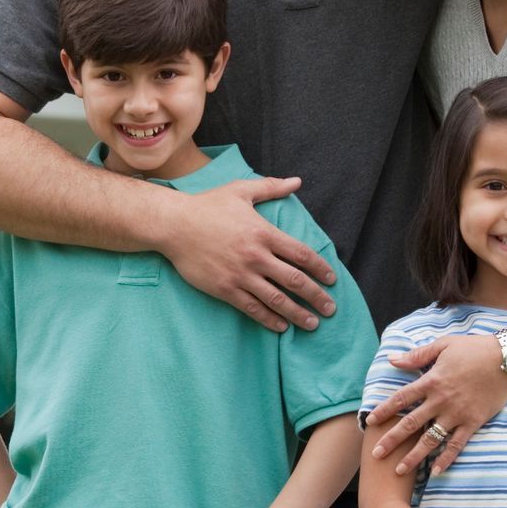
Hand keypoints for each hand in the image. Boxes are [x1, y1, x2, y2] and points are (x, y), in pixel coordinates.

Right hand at [161, 178, 335, 332]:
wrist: (174, 225)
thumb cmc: (207, 205)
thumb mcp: (241, 190)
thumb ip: (271, 187)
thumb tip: (297, 181)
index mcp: (264, 233)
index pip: (302, 255)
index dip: (321, 269)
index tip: (332, 279)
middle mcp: (256, 256)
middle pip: (295, 281)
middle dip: (316, 297)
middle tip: (330, 309)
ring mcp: (241, 275)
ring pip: (277, 299)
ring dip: (297, 313)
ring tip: (311, 324)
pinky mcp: (225, 289)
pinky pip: (252, 308)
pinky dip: (269, 319)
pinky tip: (281, 327)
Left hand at [365, 334, 506, 474]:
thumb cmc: (474, 349)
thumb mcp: (443, 346)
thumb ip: (417, 355)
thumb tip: (393, 359)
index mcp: (431, 381)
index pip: (400, 399)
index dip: (383, 411)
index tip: (369, 423)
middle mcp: (440, 400)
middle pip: (410, 424)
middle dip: (391, 440)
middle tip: (376, 455)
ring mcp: (457, 414)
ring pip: (430, 439)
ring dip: (414, 456)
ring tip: (399, 469)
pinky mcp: (473, 422)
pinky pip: (457, 444)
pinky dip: (446, 459)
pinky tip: (435, 472)